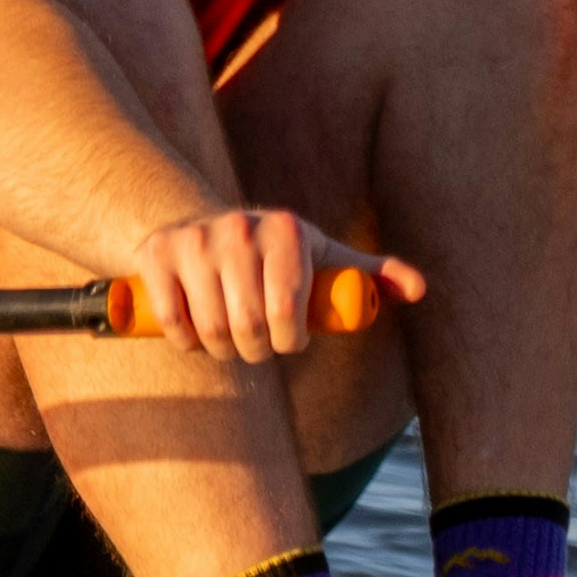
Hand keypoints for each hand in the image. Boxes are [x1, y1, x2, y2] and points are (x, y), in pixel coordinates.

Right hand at [104, 206, 388, 364]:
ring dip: (221, 351)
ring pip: (210, 330)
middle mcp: (238, 227)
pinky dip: (184, 341)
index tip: (288, 340)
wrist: (199, 224)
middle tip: (256, 345)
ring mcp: (194, 239)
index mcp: (286, 229)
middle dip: (255, 351)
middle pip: (248, 327)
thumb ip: (370, 274)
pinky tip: (193, 330)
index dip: (288, 342)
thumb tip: (420, 290)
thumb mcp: (323, 257)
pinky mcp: (156, 254)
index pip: (288, 314)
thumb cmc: (274, 254)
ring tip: (230, 340)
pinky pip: (172, 322)